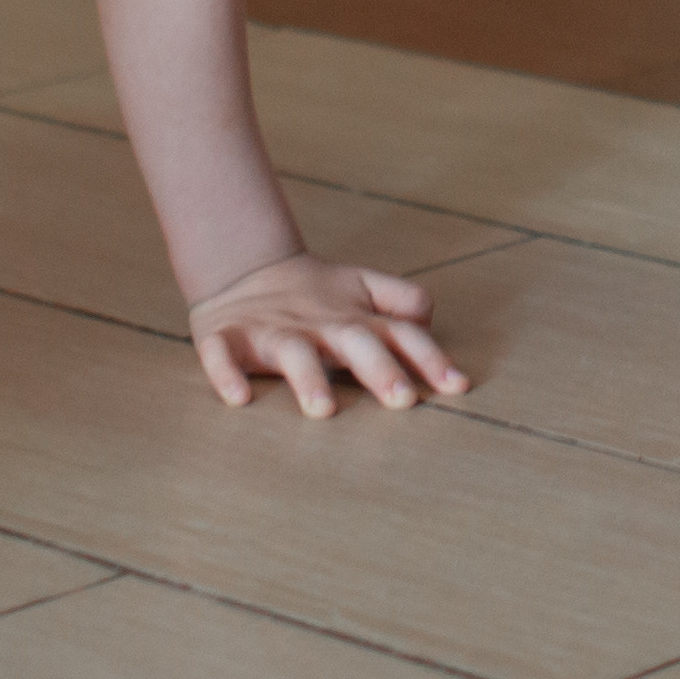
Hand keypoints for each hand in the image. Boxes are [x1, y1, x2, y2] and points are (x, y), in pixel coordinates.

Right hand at [189, 252, 469, 418]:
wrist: (244, 269)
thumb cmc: (317, 296)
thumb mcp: (364, 290)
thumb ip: (402, 301)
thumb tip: (430, 319)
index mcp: (355, 318)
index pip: (400, 332)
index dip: (428, 357)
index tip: (457, 385)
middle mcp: (319, 325)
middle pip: (354, 342)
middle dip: (379, 368)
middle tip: (403, 400)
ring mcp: (272, 331)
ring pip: (292, 353)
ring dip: (307, 378)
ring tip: (323, 409)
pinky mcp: (227, 337)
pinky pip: (222, 356)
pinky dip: (227, 374)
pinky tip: (238, 399)